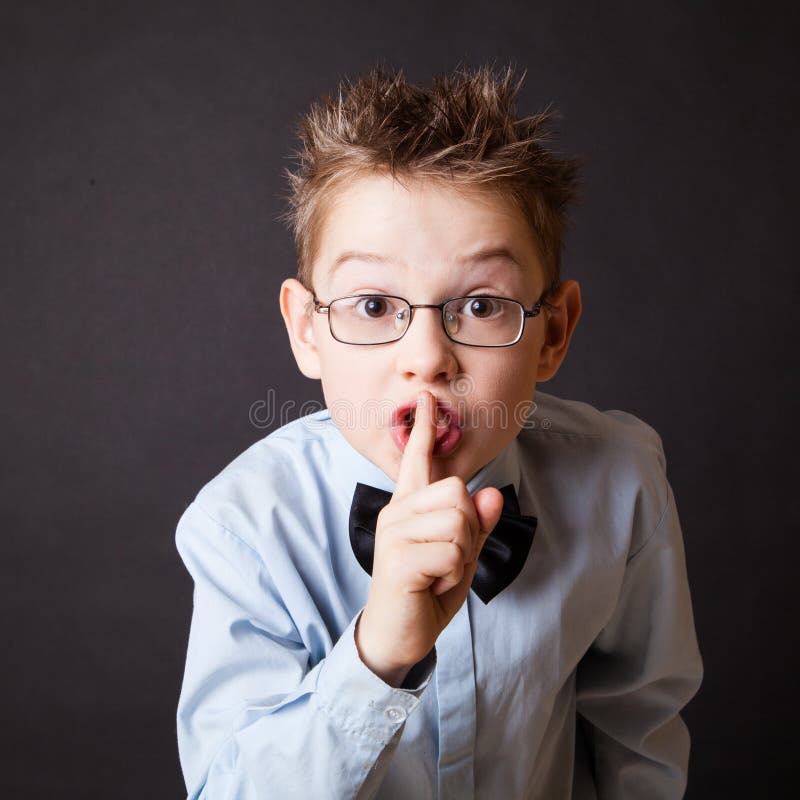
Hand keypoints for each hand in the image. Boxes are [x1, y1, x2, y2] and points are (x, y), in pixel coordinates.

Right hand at [355, 389, 504, 685]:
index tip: (426, 398)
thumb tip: (492, 493)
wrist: (398, 635)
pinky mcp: (397, 559)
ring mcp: (394, 534)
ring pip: (458, 521)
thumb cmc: (426, 591)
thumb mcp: (460, 556)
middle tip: (449, 557)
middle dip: (469, 528)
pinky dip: (455, 574)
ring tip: (439, 573)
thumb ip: (476, 525)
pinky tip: (433, 585)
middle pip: (457, 491)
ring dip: (462, 555)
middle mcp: (397, 512)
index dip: (425, 429)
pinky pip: (451, 552)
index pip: (417, 460)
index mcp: (410, 507)